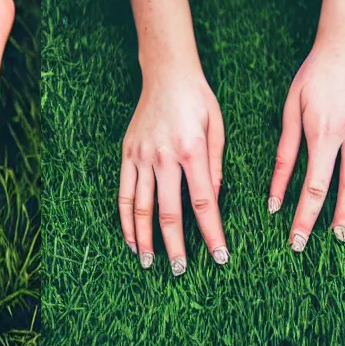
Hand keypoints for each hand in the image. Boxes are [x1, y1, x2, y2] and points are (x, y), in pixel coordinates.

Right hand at [118, 0, 227, 274]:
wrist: (166, 73)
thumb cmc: (198, 100)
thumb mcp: (217, 129)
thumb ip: (216, 166)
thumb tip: (214, 201)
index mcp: (191, 150)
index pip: (203, 202)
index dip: (211, 232)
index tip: (219, 256)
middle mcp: (163, 155)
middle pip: (168, 211)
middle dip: (175, 245)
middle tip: (180, 271)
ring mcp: (142, 155)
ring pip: (141, 206)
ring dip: (146, 238)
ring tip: (150, 263)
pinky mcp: (128, 153)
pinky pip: (125, 191)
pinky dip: (126, 218)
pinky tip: (131, 238)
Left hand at [268, 0, 344, 249]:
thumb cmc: (311, 77)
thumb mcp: (291, 108)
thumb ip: (286, 147)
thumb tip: (276, 185)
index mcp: (319, 131)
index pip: (311, 183)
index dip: (301, 212)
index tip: (292, 236)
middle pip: (336, 187)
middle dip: (322, 219)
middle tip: (308, 245)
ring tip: (340, 232)